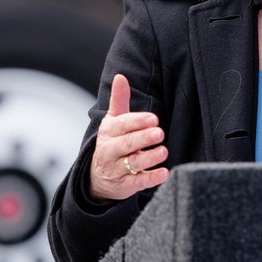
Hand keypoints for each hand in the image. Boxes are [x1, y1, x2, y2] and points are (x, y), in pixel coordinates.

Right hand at [88, 73, 169, 200]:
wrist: (97, 177)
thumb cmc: (112, 141)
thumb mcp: (113, 121)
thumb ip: (119, 100)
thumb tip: (120, 76)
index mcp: (109, 132)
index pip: (122, 125)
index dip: (137, 121)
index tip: (153, 118)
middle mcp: (110, 151)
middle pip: (127, 144)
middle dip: (143, 138)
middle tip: (159, 133)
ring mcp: (117, 169)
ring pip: (133, 164)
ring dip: (149, 158)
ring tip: (163, 151)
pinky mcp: (125, 186)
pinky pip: (138, 183)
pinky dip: (151, 179)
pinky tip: (164, 173)